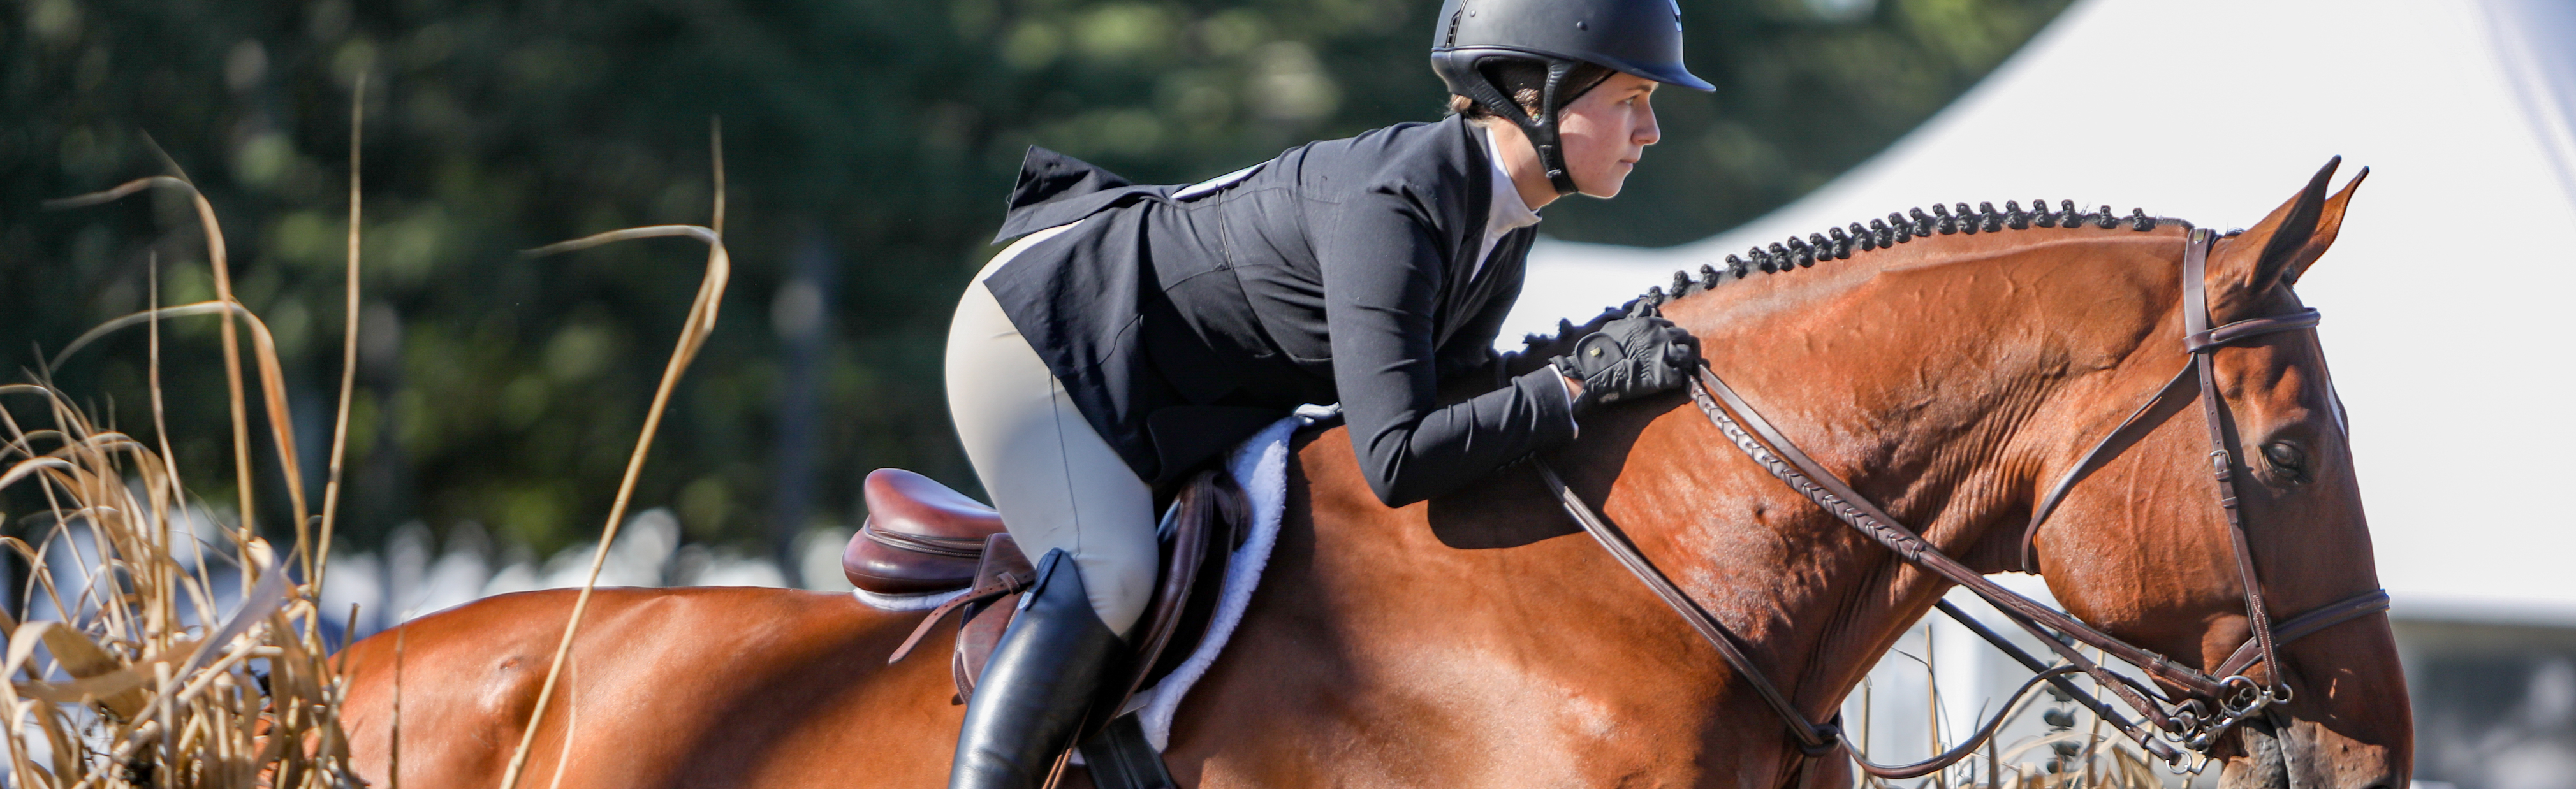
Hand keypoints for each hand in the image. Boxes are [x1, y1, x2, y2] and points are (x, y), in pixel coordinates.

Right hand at [1550, 315, 1699, 409]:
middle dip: (1679, 346)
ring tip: (1672, 368)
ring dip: (1681, 362)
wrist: (1594, 368)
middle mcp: (1660, 336)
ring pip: (1686, 356)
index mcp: (1650, 324)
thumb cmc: (1601, 347)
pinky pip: (1680, 377)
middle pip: (1683, 338)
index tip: (1662, 344)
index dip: (1667, 336)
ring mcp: (1663, 355)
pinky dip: (1676, 380)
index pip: (1670, 327)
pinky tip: (1667, 382)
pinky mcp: (1663, 376)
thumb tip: (1644, 305)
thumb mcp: (1616, 324)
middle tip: (1671, 356)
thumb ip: (1633, 316)